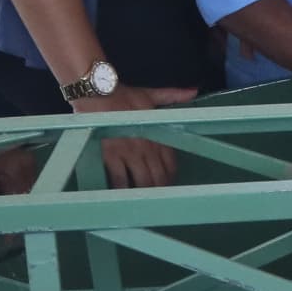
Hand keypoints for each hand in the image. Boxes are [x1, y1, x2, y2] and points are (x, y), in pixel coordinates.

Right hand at [78, 84, 198, 190]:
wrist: (97, 92)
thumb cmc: (122, 94)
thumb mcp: (150, 95)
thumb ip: (173, 96)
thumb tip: (193, 91)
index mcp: (157, 134)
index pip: (171, 163)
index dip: (171, 176)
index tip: (168, 182)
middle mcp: (146, 147)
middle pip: (159, 177)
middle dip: (159, 189)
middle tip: (155, 196)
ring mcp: (129, 153)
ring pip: (142, 182)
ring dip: (143, 192)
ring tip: (141, 200)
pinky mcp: (111, 156)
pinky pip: (119, 180)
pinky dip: (121, 190)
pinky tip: (122, 195)